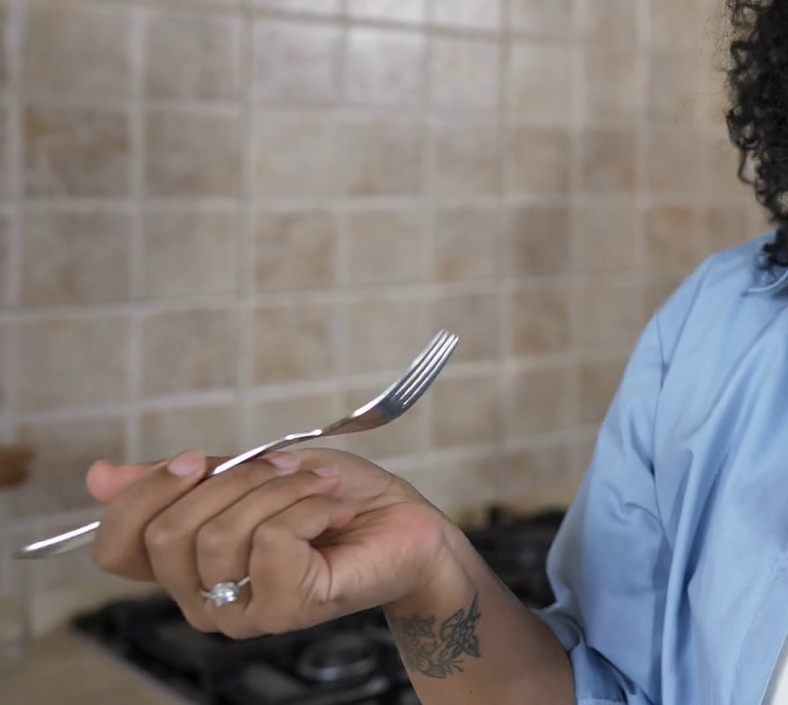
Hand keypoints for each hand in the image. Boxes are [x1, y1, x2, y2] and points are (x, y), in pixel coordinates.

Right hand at [87, 448, 458, 638]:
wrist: (405, 525)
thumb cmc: (333, 499)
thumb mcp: (253, 472)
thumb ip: (183, 479)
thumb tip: (99, 476)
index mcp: (185, 566)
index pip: (116, 547)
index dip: (142, 495)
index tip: (196, 459)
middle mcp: (203, 600)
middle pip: (168, 533)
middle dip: (232, 480)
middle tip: (286, 466)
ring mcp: (242, 613)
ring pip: (221, 535)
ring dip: (280, 490)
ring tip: (318, 487)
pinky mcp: (287, 609)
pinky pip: (271, 542)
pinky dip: (309, 507)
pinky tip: (335, 512)